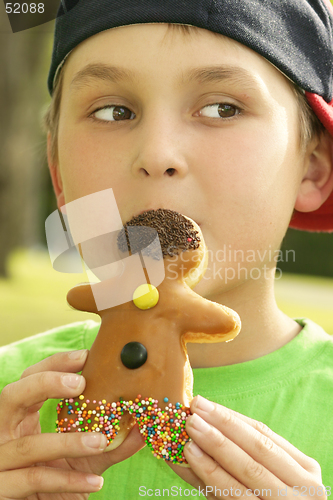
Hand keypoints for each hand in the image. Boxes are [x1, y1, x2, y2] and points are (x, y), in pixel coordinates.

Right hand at [0, 350, 144, 498]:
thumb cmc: (58, 478)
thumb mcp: (86, 457)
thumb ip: (112, 442)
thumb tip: (143, 426)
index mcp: (20, 417)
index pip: (29, 378)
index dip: (54, 365)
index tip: (85, 356)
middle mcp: (3, 433)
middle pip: (11, 396)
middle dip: (45, 384)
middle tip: (80, 383)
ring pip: (29, 445)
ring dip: (68, 442)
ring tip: (101, 440)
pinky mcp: (2, 489)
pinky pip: (35, 480)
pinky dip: (67, 480)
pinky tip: (95, 482)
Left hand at [168, 396, 325, 499]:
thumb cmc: (269, 497)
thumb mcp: (267, 473)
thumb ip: (236, 451)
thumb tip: (200, 419)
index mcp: (304, 469)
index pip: (263, 435)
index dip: (229, 418)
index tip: (202, 404)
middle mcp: (303, 489)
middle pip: (256, 452)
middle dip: (221, 431)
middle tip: (192, 417)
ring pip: (245, 476)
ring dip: (212, 456)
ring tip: (187, 440)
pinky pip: (231, 499)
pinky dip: (208, 479)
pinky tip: (189, 464)